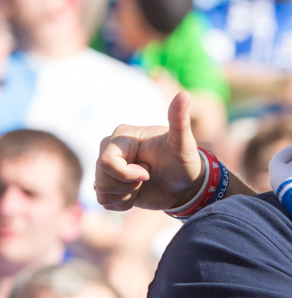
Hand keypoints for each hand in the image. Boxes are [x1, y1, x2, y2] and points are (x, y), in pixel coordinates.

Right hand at [95, 91, 203, 210]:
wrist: (185, 185)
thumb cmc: (185, 162)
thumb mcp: (184, 143)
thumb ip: (179, 120)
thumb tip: (183, 94)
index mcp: (122, 137)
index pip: (106, 161)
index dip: (127, 174)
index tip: (148, 173)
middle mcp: (110, 150)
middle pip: (101, 178)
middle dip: (128, 185)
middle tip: (148, 176)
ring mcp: (108, 169)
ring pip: (101, 191)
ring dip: (127, 195)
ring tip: (144, 184)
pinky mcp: (110, 186)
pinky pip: (104, 202)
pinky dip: (124, 203)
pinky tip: (138, 194)